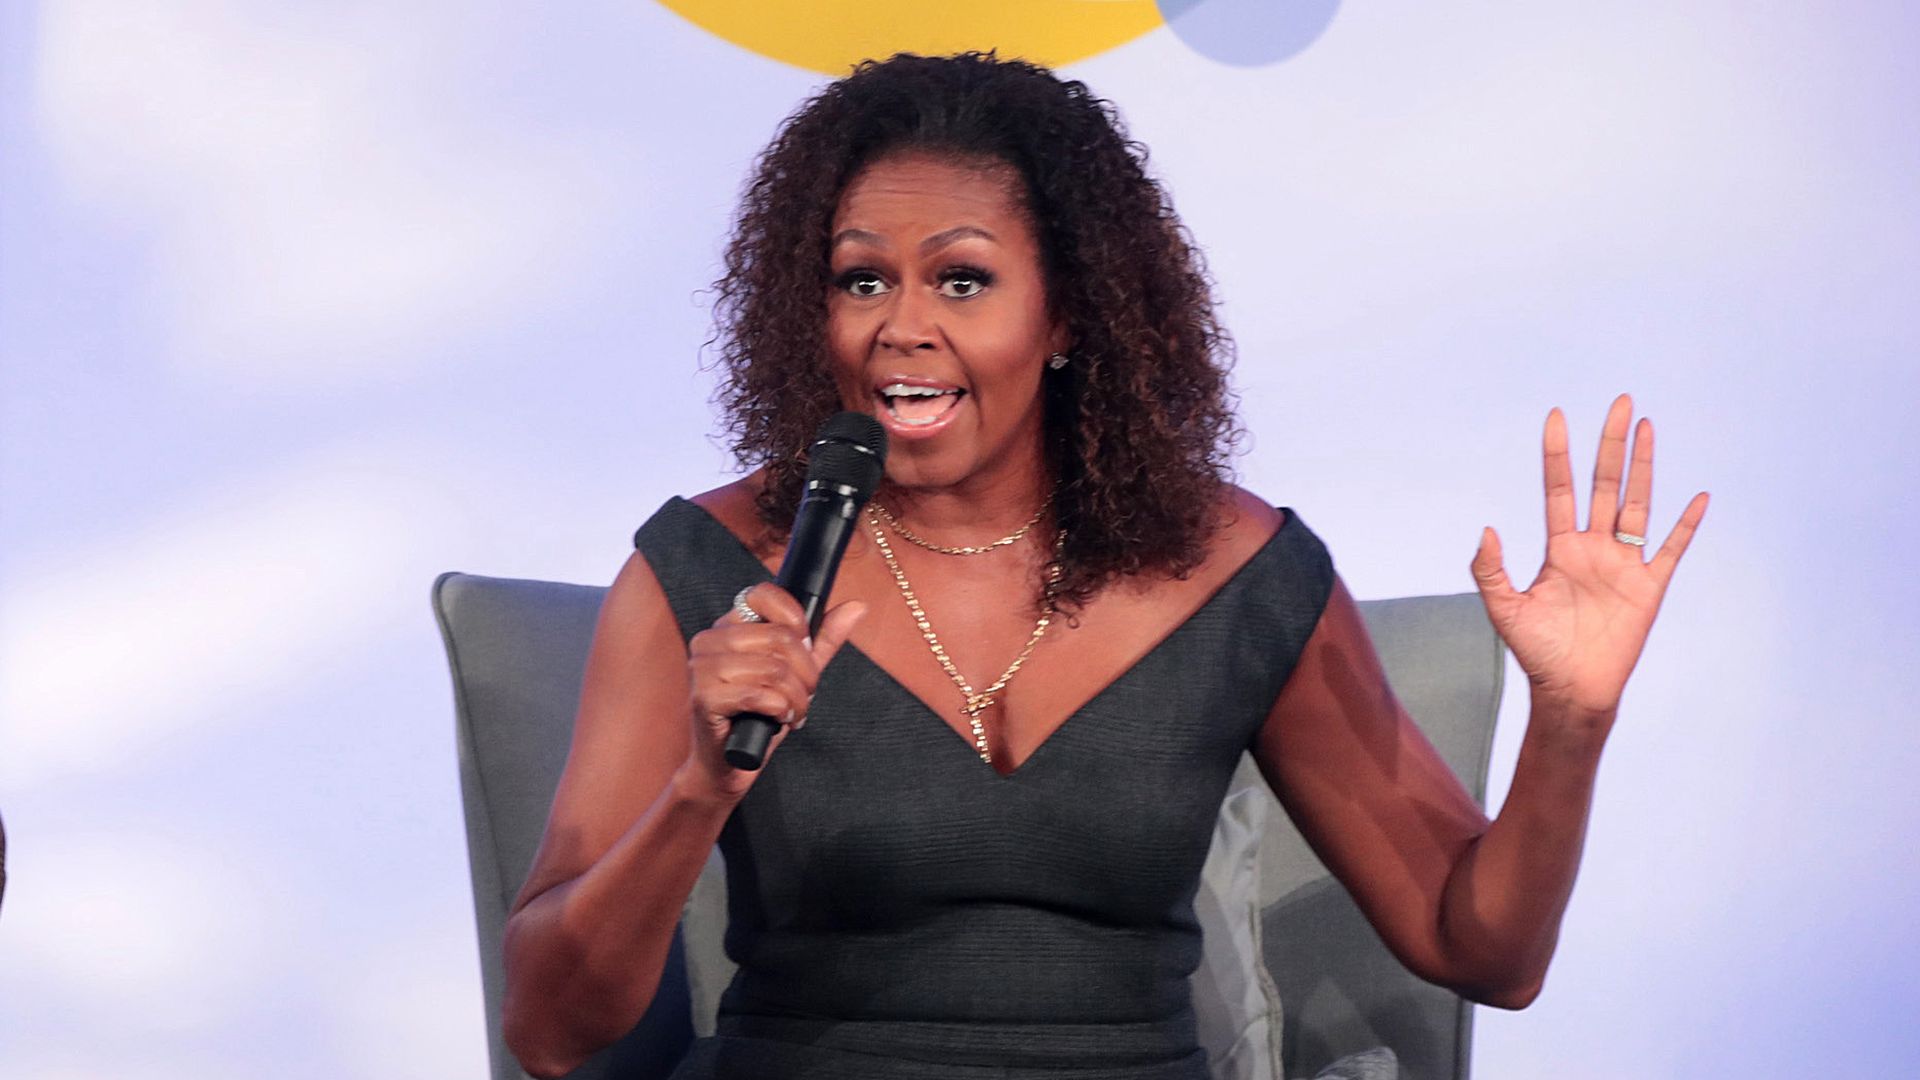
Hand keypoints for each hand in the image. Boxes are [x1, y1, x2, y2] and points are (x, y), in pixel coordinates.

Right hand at [683, 583, 864, 797]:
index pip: (763, 594)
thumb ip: (823, 639)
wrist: (727, 764)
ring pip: (774, 669)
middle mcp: (710, 640)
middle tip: (805, 693)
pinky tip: (777, 719)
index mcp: (729, 626)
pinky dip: (781, 711)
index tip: (804, 647)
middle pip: (780, 637)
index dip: (795, 619)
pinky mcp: (704, 697)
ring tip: (793, 711)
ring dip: (797, 698)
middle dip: (807, 673)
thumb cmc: (760, 715)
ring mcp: (703, 668)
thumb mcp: (797, 673)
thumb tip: (856, 606)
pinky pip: (761, 695)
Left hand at [1470, 394, 1708, 720]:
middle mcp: (1594, 547)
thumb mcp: (1503, 610)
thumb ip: (1489, 570)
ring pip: (1637, 504)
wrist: (1571, 690)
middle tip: (1620, 402)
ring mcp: (1624, 564)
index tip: (1556, 416)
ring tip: (1647, 426)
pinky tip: (1699, 498)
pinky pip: (1672, 550)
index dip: (1557, 454)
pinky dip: (1686, 526)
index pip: (1558, 489)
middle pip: (1604, 484)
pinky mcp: (1650, 587)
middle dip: (1611, 443)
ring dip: (1643, 466)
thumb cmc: (1537, 653)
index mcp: (1560, 548)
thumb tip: (1487, 529)